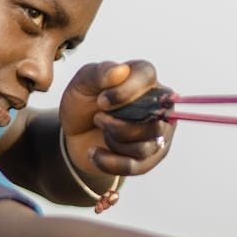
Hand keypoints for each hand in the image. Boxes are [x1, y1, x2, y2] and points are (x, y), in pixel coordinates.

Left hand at [60, 60, 175, 176]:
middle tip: (98, 118)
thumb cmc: (84, 103)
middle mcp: (160, 104)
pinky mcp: (151, 158)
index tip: (101, 101)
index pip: (147, 77)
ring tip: (101, 132)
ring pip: (144, 146)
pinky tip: (95, 153)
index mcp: (145, 78)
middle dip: (118, 124)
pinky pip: (135, 166)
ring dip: (113, 141)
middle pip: (153, 118)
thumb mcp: (82, 83)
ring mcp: (159, 133)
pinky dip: (110, 162)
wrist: (76, 134)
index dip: (124, 92)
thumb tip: (120, 71)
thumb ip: (99, 73)